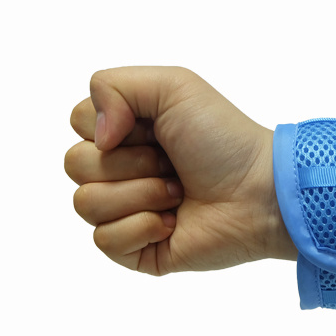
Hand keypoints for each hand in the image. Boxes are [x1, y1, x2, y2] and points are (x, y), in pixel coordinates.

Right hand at [65, 66, 296, 275]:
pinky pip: (104, 240)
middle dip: (130, 162)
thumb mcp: (173, 86)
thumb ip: (112, 85)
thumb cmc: (224, 139)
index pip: (78, 124)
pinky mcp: (137, 250)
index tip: (158, 131)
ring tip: (178, 193)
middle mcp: (123, 170)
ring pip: (85, 203)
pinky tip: (174, 222)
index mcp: (127, 132)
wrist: (259, 192)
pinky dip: (143, 227)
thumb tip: (95, 137)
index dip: (115, 127)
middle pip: (75, 164)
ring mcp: (127, 211)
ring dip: (140, 194)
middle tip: (173, 165)